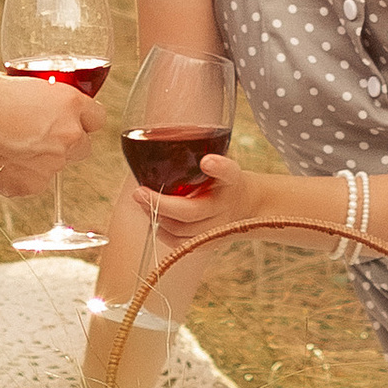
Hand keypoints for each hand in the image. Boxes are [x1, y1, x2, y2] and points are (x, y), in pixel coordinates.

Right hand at [0, 66, 96, 195]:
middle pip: (84, 146)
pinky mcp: (32, 186)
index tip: (72, 120)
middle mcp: (68, 136)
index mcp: (69, 104)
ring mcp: (52, 165)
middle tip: (42, 136)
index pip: (97, 118)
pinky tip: (3, 161)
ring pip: (58, 166)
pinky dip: (24, 175)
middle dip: (67, 142)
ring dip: (43, 160)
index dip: (83, 119)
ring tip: (13, 148)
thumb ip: (43, 98)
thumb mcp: (22, 84)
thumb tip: (40, 103)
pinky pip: (36, 182)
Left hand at [133, 143, 278, 243]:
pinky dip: (163, 232)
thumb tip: (182, 143)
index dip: (218, 167)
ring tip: (142, 202)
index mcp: (232, 181)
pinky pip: (181, 243)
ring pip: (182, 231)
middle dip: (161, 204)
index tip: (207, 161)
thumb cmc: (228, 180)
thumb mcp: (224, 163)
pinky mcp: (208, 244)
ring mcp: (217, 230)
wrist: (248, 205)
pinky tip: (153, 217)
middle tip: (139, 193)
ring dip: (158, 217)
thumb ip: (209, 160)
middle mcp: (226, 208)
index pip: (228, 173)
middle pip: (192, 212)